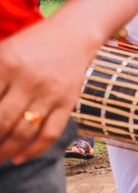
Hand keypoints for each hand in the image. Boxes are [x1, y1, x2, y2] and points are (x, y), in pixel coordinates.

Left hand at [0, 19, 96, 164]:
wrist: (74, 34)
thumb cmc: (32, 44)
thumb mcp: (3, 52)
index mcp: (7, 64)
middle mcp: (28, 80)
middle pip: (1, 121)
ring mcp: (50, 93)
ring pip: (23, 132)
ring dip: (5, 151)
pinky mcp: (67, 102)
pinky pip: (50, 133)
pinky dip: (33, 150)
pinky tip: (18, 158)